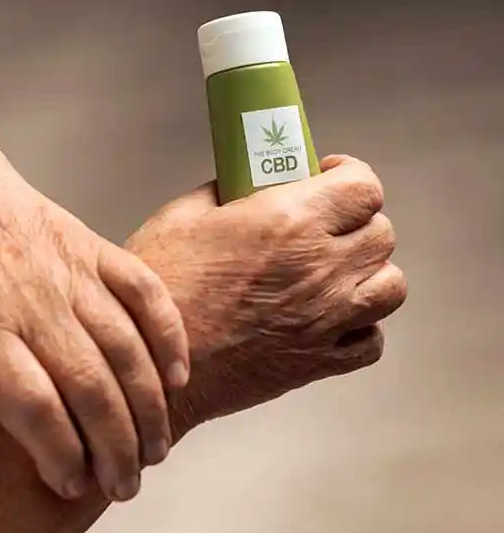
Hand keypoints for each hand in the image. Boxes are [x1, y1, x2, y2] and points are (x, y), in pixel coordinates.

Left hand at [0, 102, 188, 501]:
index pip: (33, 407)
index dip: (61, 454)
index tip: (72, 483)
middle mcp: (28, 303)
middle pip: (88, 386)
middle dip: (115, 447)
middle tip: (126, 483)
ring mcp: (67, 271)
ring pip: (125, 347)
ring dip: (149, 405)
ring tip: (154, 447)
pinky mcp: (91, 244)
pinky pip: (143, 291)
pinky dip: (168, 334)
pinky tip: (177, 375)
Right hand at [126, 155, 406, 435]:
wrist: (151, 366)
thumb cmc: (161, 289)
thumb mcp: (181, 216)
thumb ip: (226, 190)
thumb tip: (247, 183)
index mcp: (289, 222)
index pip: (364, 187)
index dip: (350, 176)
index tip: (331, 177)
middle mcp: (320, 269)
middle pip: (382, 234)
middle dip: (357, 221)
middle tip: (326, 223)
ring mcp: (326, 320)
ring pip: (391, 286)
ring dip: (369, 273)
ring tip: (335, 271)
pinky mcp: (318, 362)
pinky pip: (372, 341)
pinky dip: (361, 327)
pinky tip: (329, 318)